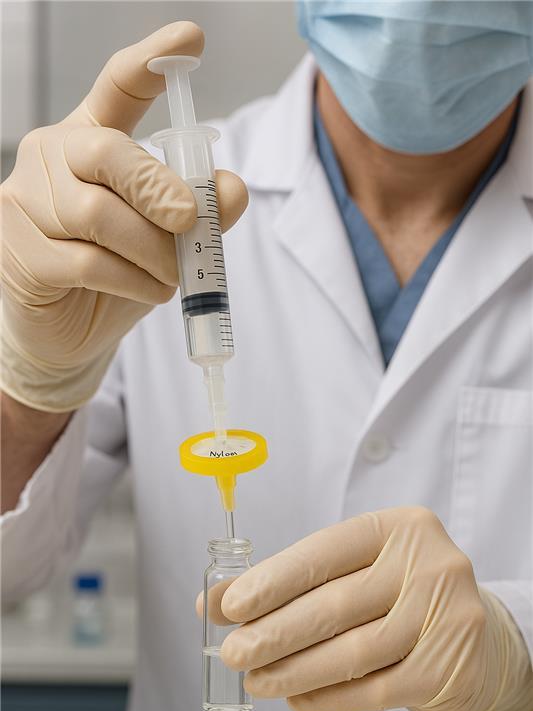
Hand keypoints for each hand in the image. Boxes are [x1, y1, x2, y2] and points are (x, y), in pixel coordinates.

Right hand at [1, 22, 246, 411]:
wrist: (69, 333)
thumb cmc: (118, 274)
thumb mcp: (167, 240)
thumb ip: (201, 213)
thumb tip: (233, 190)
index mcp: (89, 139)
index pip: (115, 88)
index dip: (150, 62)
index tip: (190, 40)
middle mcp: (52, 159)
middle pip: (108, 152)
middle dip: (159, 187)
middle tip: (191, 220)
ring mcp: (27, 203)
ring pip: (100, 216)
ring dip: (153, 251)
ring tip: (173, 275)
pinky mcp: (20, 253)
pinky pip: (88, 263)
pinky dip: (133, 281)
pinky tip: (149, 291)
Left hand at [218, 507, 531, 710]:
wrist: (480, 638)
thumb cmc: (402, 595)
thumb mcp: (355, 572)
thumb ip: (289, 582)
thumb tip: (212, 601)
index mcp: (399, 527)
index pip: (324, 551)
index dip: (273, 580)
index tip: (230, 606)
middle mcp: (429, 564)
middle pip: (335, 604)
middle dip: (275, 632)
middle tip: (233, 652)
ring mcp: (446, 615)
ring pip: (352, 652)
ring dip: (295, 671)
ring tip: (257, 681)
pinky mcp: (449, 667)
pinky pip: (375, 690)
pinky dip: (328, 697)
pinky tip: (297, 698)